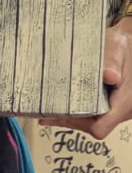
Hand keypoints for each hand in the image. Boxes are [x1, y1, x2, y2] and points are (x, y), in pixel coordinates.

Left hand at [39, 18, 131, 140]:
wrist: (130, 45)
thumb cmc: (124, 46)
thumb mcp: (118, 47)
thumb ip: (112, 61)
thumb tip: (109, 75)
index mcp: (126, 102)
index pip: (100, 127)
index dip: (79, 123)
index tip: (61, 114)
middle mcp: (124, 110)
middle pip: (93, 126)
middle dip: (70, 119)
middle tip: (47, 112)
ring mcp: (118, 110)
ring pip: (93, 121)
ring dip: (73, 115)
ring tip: (49, 109)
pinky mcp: (112, 106)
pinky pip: (95, 113)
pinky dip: (78, 110)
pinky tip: (61, 104)